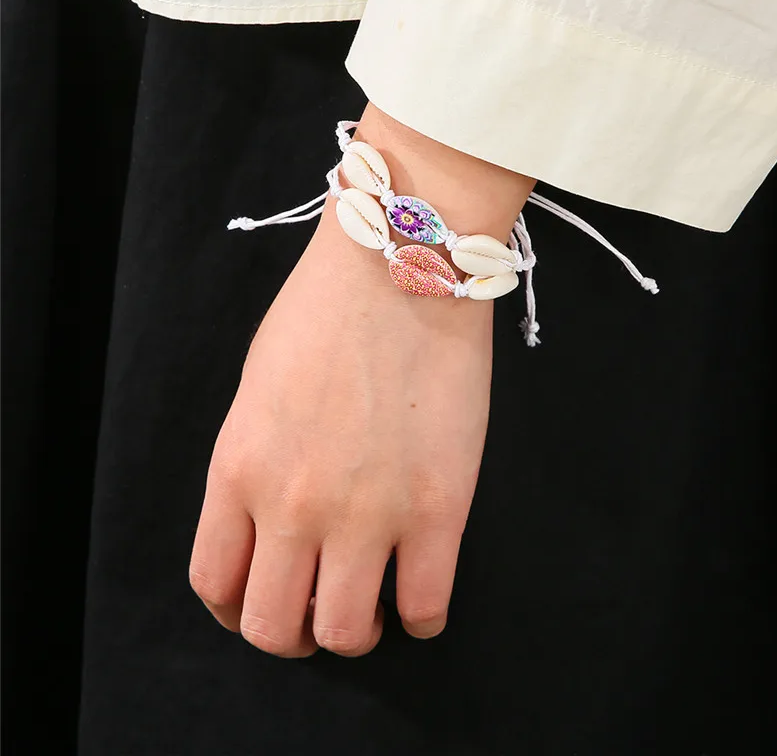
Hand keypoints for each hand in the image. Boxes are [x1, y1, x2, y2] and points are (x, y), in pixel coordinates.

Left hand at [190, 201, 492, 655]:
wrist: (402, 264)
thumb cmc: (324, 312)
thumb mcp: (257, 389)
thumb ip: (254, 464)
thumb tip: (274, 521)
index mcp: (237, 470)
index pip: (215, 582)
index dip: (235, 610)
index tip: (259, 603)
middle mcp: (292, 505)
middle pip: (273, 626)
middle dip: (291, 635)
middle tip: (316, 614)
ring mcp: (367, 513)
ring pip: (347, 632)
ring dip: (355, 634)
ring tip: (369, 611)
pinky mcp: (438, 509)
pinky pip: (426, 607)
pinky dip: (420, 620)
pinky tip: (419, 603)